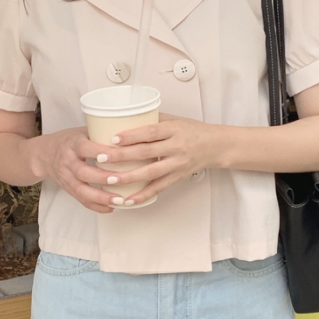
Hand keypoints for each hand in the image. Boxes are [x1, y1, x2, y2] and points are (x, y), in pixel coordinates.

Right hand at [33, 127, 139, 213]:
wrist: (45, 153)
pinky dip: (96, 206)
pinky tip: (110, 208)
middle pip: (84, 172)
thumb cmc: (72, 140)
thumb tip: (133, 134)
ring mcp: (67, 177)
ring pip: (82, 189)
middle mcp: (68, 161)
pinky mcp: (68, 189)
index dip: (102, 152)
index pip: (86, 147)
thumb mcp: (83, 131)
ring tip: (119, 201)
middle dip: (102, 178)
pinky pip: (81, 200)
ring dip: (101, 197)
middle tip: (120, 180)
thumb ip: (102, 134)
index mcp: (74, 143)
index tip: (119, 155)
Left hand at [94, 115, 219, 205]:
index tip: (113, 138)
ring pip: (150, 173)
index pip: (151, 132)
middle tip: (101, 158)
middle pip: (146, 152)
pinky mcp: (178, 177)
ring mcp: (178, 164)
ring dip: (128, 178)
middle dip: (122, 156)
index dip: (131, 135)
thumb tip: (125, 118)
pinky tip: (129, 199)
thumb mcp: (175, 120)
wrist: (216, 146)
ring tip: (110, 180)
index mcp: (175, 130)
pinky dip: (143, 195)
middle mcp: (177, 147)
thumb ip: (153, 121)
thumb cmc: (193, 130)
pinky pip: (159, 188)